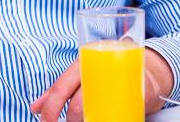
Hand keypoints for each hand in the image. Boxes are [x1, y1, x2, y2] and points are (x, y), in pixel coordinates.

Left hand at [30, 49, 173, 120]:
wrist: (143, 67)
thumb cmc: (105, 72)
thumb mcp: (80, 76)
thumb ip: (59, 91)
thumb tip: (35, 107)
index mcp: (81, 64)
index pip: (60, 87)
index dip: (50, 109)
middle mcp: (98, 69)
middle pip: (79, 104)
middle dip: (72, 121)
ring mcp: (120, 79)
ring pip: (98, 109)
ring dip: (90, 120)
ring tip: (90, 120)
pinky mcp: (139, 91)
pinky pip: (123, 112)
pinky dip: (112, 120)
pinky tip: (109, 120)